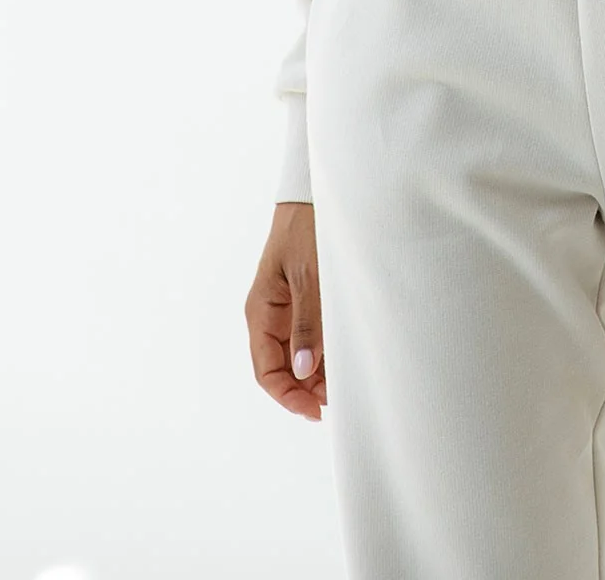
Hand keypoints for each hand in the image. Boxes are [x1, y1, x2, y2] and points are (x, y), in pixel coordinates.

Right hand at [246, 202, 327, 421]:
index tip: (315, 410)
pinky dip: (325, 353)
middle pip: (281, 368)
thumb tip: (303, 369)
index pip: (265, 370)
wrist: (317, 193)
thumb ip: (308, 322)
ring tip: (343, 385)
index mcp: (261, 311)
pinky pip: (311, 337)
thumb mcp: (310, 276)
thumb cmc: (309, 229)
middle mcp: (271, 315)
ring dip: (316, 374)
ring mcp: (289, 309)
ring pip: (297, 356)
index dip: (287, 395)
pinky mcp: (307, 301)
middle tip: (335, 401)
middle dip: (305, 389)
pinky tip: (343, 360)